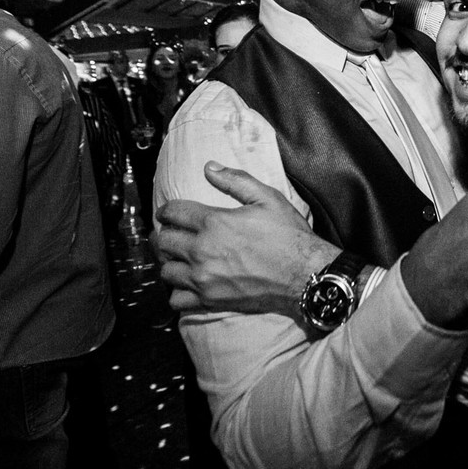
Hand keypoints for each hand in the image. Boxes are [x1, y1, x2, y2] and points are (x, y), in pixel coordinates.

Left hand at [154, 162, 337, 313]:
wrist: (304, 274)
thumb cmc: (289, 236)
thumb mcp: (267, 198)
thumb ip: (235, 181)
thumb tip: (209, 168)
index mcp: (214, 222)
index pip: (173, 212)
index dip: (166, 210)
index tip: (168, 213)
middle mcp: (202, 250)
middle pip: (163, 241)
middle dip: (164, 234)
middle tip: (172, 234)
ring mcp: (204, 278)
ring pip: (166, 270)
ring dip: (170, 262)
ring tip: (180, 258)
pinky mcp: (210, 300)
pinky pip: (177, 299)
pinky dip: (178, 292)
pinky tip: (188, 284)